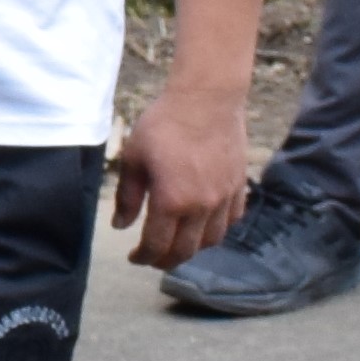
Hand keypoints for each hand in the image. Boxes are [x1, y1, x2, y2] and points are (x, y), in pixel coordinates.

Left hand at [110, 72, 251, 269]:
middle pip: (186, 250)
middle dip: (166, 260)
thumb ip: (128, 196)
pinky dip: (216, 229)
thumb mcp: (133, 158)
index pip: (157, 245)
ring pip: (211, 240)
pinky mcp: (239, 187)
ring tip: (177, 244)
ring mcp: (224, 199)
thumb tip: (120, 226)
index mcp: (172, 202)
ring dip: (192, 248)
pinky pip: (231, 220)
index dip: (143, 257)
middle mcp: (202, 207)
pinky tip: (204, 224)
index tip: (134, 257)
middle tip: (153, 258)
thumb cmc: (164, 125)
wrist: (206, 99)